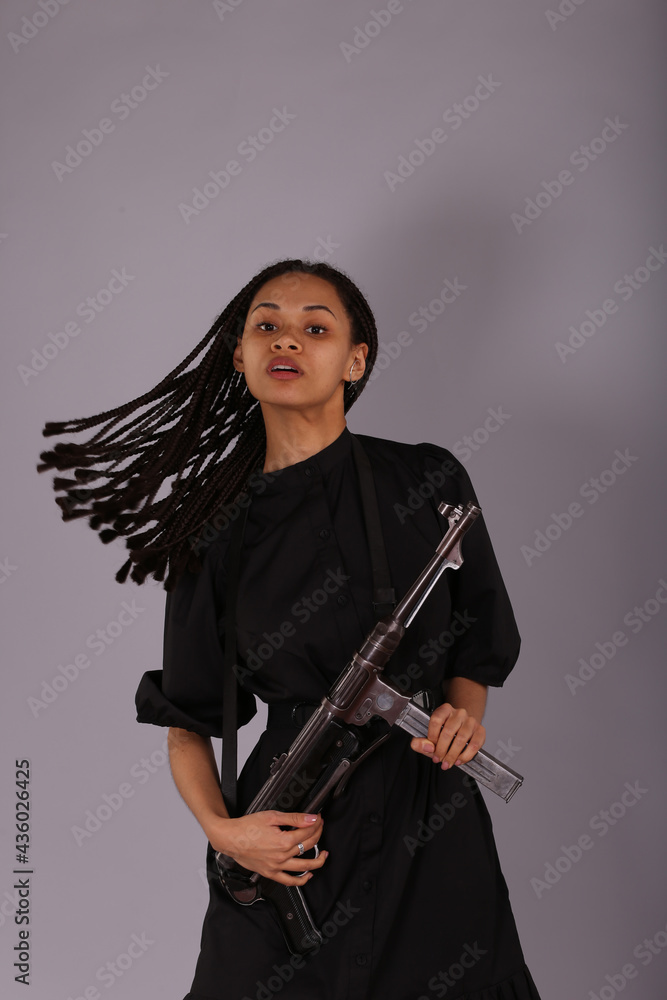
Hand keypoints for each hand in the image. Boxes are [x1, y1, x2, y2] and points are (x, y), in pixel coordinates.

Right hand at [209, 810, 327, 885]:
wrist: (230, 838)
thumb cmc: (248, 827)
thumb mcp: (272, 817)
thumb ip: (294, 818)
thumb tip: (311, 818)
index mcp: (283, 841)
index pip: (307, 832)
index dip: (316, 823)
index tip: (318, 818)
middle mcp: (282, 856)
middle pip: (308, 846)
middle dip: (318, 835)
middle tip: (320, 827)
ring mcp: (276, 867)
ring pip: (303, 867)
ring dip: (318, 861)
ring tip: (325, 855)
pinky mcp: (270, 873)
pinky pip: (289, 881)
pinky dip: (301, 880)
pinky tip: (308, 875)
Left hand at [410, 702, 485, 769]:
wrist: (464, 727)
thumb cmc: (446, 732)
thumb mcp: (431, 736)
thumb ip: (421, 742)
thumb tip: (426, 746)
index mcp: (445, 710)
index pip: (436, 720)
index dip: (432, 736)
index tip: (430, 747)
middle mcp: (459, 713)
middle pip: (448, 732)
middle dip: (441, 750)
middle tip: (438, 759)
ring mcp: (471, 721)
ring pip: (461, 739)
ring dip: (453, 755)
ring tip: (447, 763)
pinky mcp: (480, 731)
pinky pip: (474, 745)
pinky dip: (465, 756)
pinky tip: (459, 760)